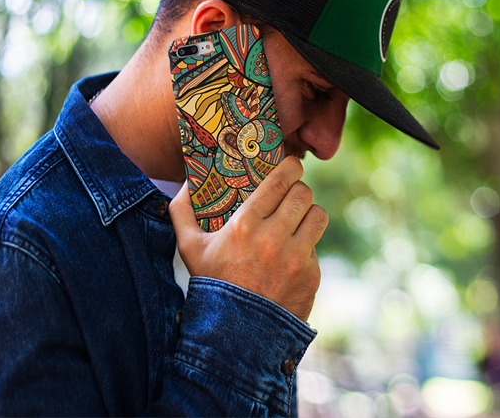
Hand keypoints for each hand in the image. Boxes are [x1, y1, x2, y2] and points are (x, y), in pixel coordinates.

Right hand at [169, 157, 326, 321]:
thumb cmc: (212, 284)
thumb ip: (182, 211)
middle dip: (299, 190)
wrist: (235, 334)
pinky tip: (291, 256)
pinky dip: (306, 247)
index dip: (290, 167)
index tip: (291, 165)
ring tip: (298, 219)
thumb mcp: (189, 248)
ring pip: (318, 215)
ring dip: (308, 214)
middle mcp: (274, 238)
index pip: (280, 180)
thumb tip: (186, 183)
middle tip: (292, 194)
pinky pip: (316, 247)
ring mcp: (296, 257)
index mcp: (245, 224)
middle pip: (303, 193)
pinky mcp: (311, 275)